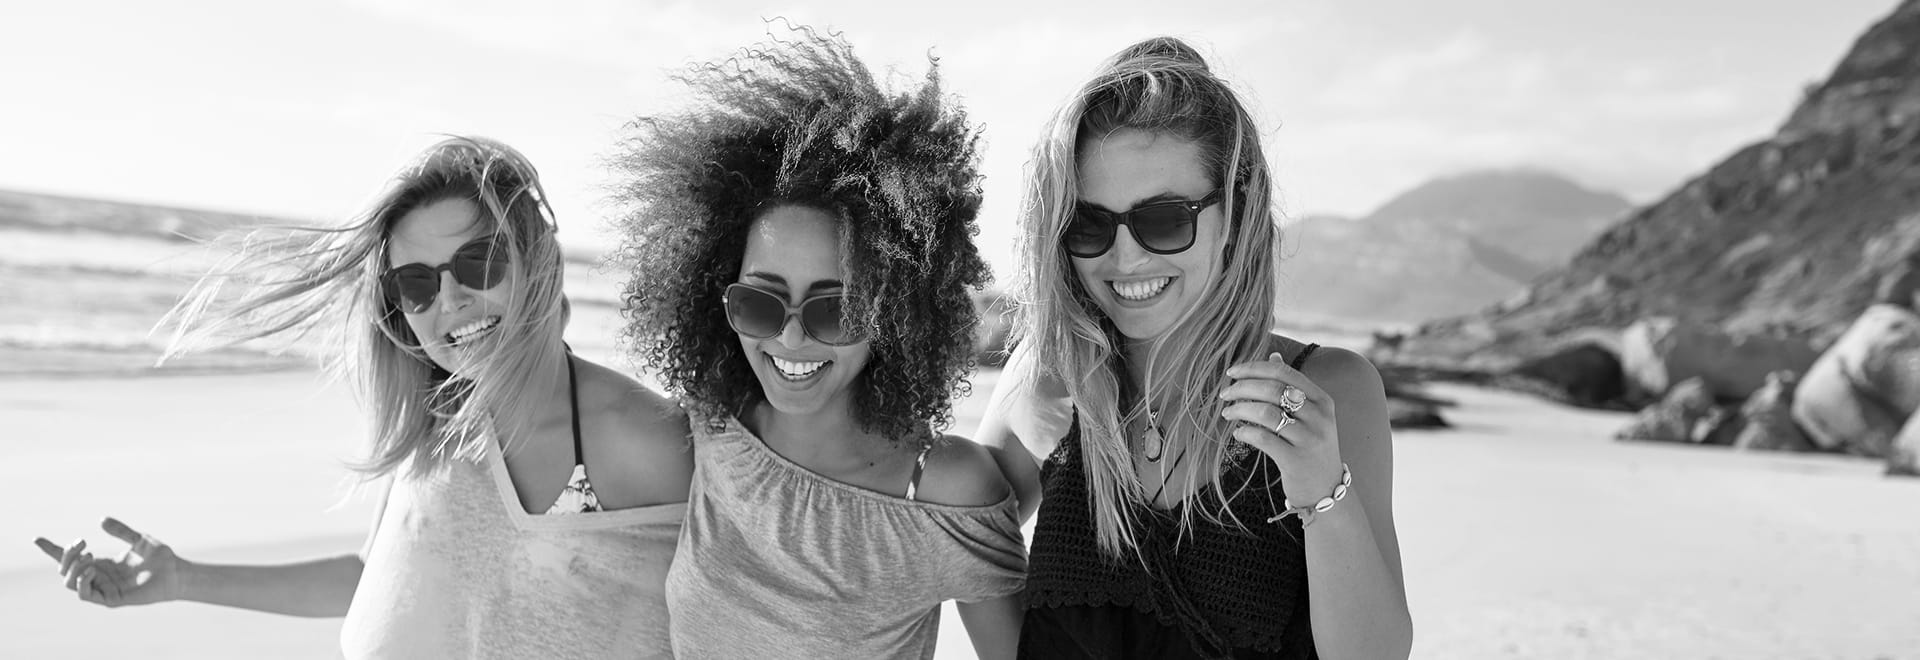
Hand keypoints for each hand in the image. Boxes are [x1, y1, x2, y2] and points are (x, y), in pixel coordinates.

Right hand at [33, 518, 181, 607]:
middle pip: (65, 571)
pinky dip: (82, 582)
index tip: (37, 539)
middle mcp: (98, 577)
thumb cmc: (160, 558)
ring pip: (70, 584)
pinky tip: (92, 569)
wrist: (177, 572)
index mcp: (101, 564)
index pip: (70, 559)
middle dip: (66, 556)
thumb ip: (120, 531)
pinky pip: (86, 595)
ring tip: (89, 555)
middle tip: (81, 542)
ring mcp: (103, 589)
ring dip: (73, 569)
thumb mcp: (138, 539)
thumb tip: (101, 520)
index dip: (52, 550)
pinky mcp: (110, 600)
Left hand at [1220, 352, 1343, 503]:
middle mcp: (1319, 416)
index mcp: (1322, 399)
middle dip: (1242, 388)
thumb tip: (1273, 355)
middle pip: (1272, 389)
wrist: (1326, 490)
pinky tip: (1238, 433)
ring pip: (1266, 412)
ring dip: (1239, 409)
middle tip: (1224, 394)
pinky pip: (1263, 438)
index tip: (1232, 372)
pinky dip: (1245, 432)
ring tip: (1227, 413)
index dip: (1254, 368)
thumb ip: (1292, 386)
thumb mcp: (1310, 415)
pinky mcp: (1296, 460)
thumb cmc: (1310, 447)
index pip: (1284, 372)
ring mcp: (1310, 438)